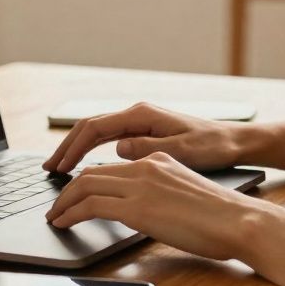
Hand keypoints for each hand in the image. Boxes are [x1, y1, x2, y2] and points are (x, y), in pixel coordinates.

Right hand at [43, 102, 243, 173]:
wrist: (235, 142)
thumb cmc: (213, 146)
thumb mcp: (182, 151)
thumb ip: (147, 149)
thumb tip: (117, 148)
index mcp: (142, 115)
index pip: (94, 128)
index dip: (73, 148)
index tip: (59, 169)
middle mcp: (138, 115)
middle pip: (90, 128)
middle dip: (67, 148)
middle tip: (48, 170)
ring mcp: (141, 123)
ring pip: (98, 133)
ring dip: (76, 149)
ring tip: (60, 169)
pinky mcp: (145, 133)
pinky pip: (110, 139)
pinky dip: (92, 152)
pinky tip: (85, 166)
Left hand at [44, 152, 276, 260]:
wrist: (239, 221)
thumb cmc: (221, 217)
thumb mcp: (185, 193)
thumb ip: (160, 192)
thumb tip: (143, 208)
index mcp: (159, 159)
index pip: (111, 166)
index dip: (86, 180)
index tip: (73, 193)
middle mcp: (147, 165)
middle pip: (91, 172)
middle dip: (66, 190)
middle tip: (54, 205)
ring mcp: (141, 184)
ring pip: (85, 185)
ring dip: (63, 202)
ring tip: (54, 216)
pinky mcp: (138, 207)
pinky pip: (90, 206)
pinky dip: (70, 214)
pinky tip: (62, 223)